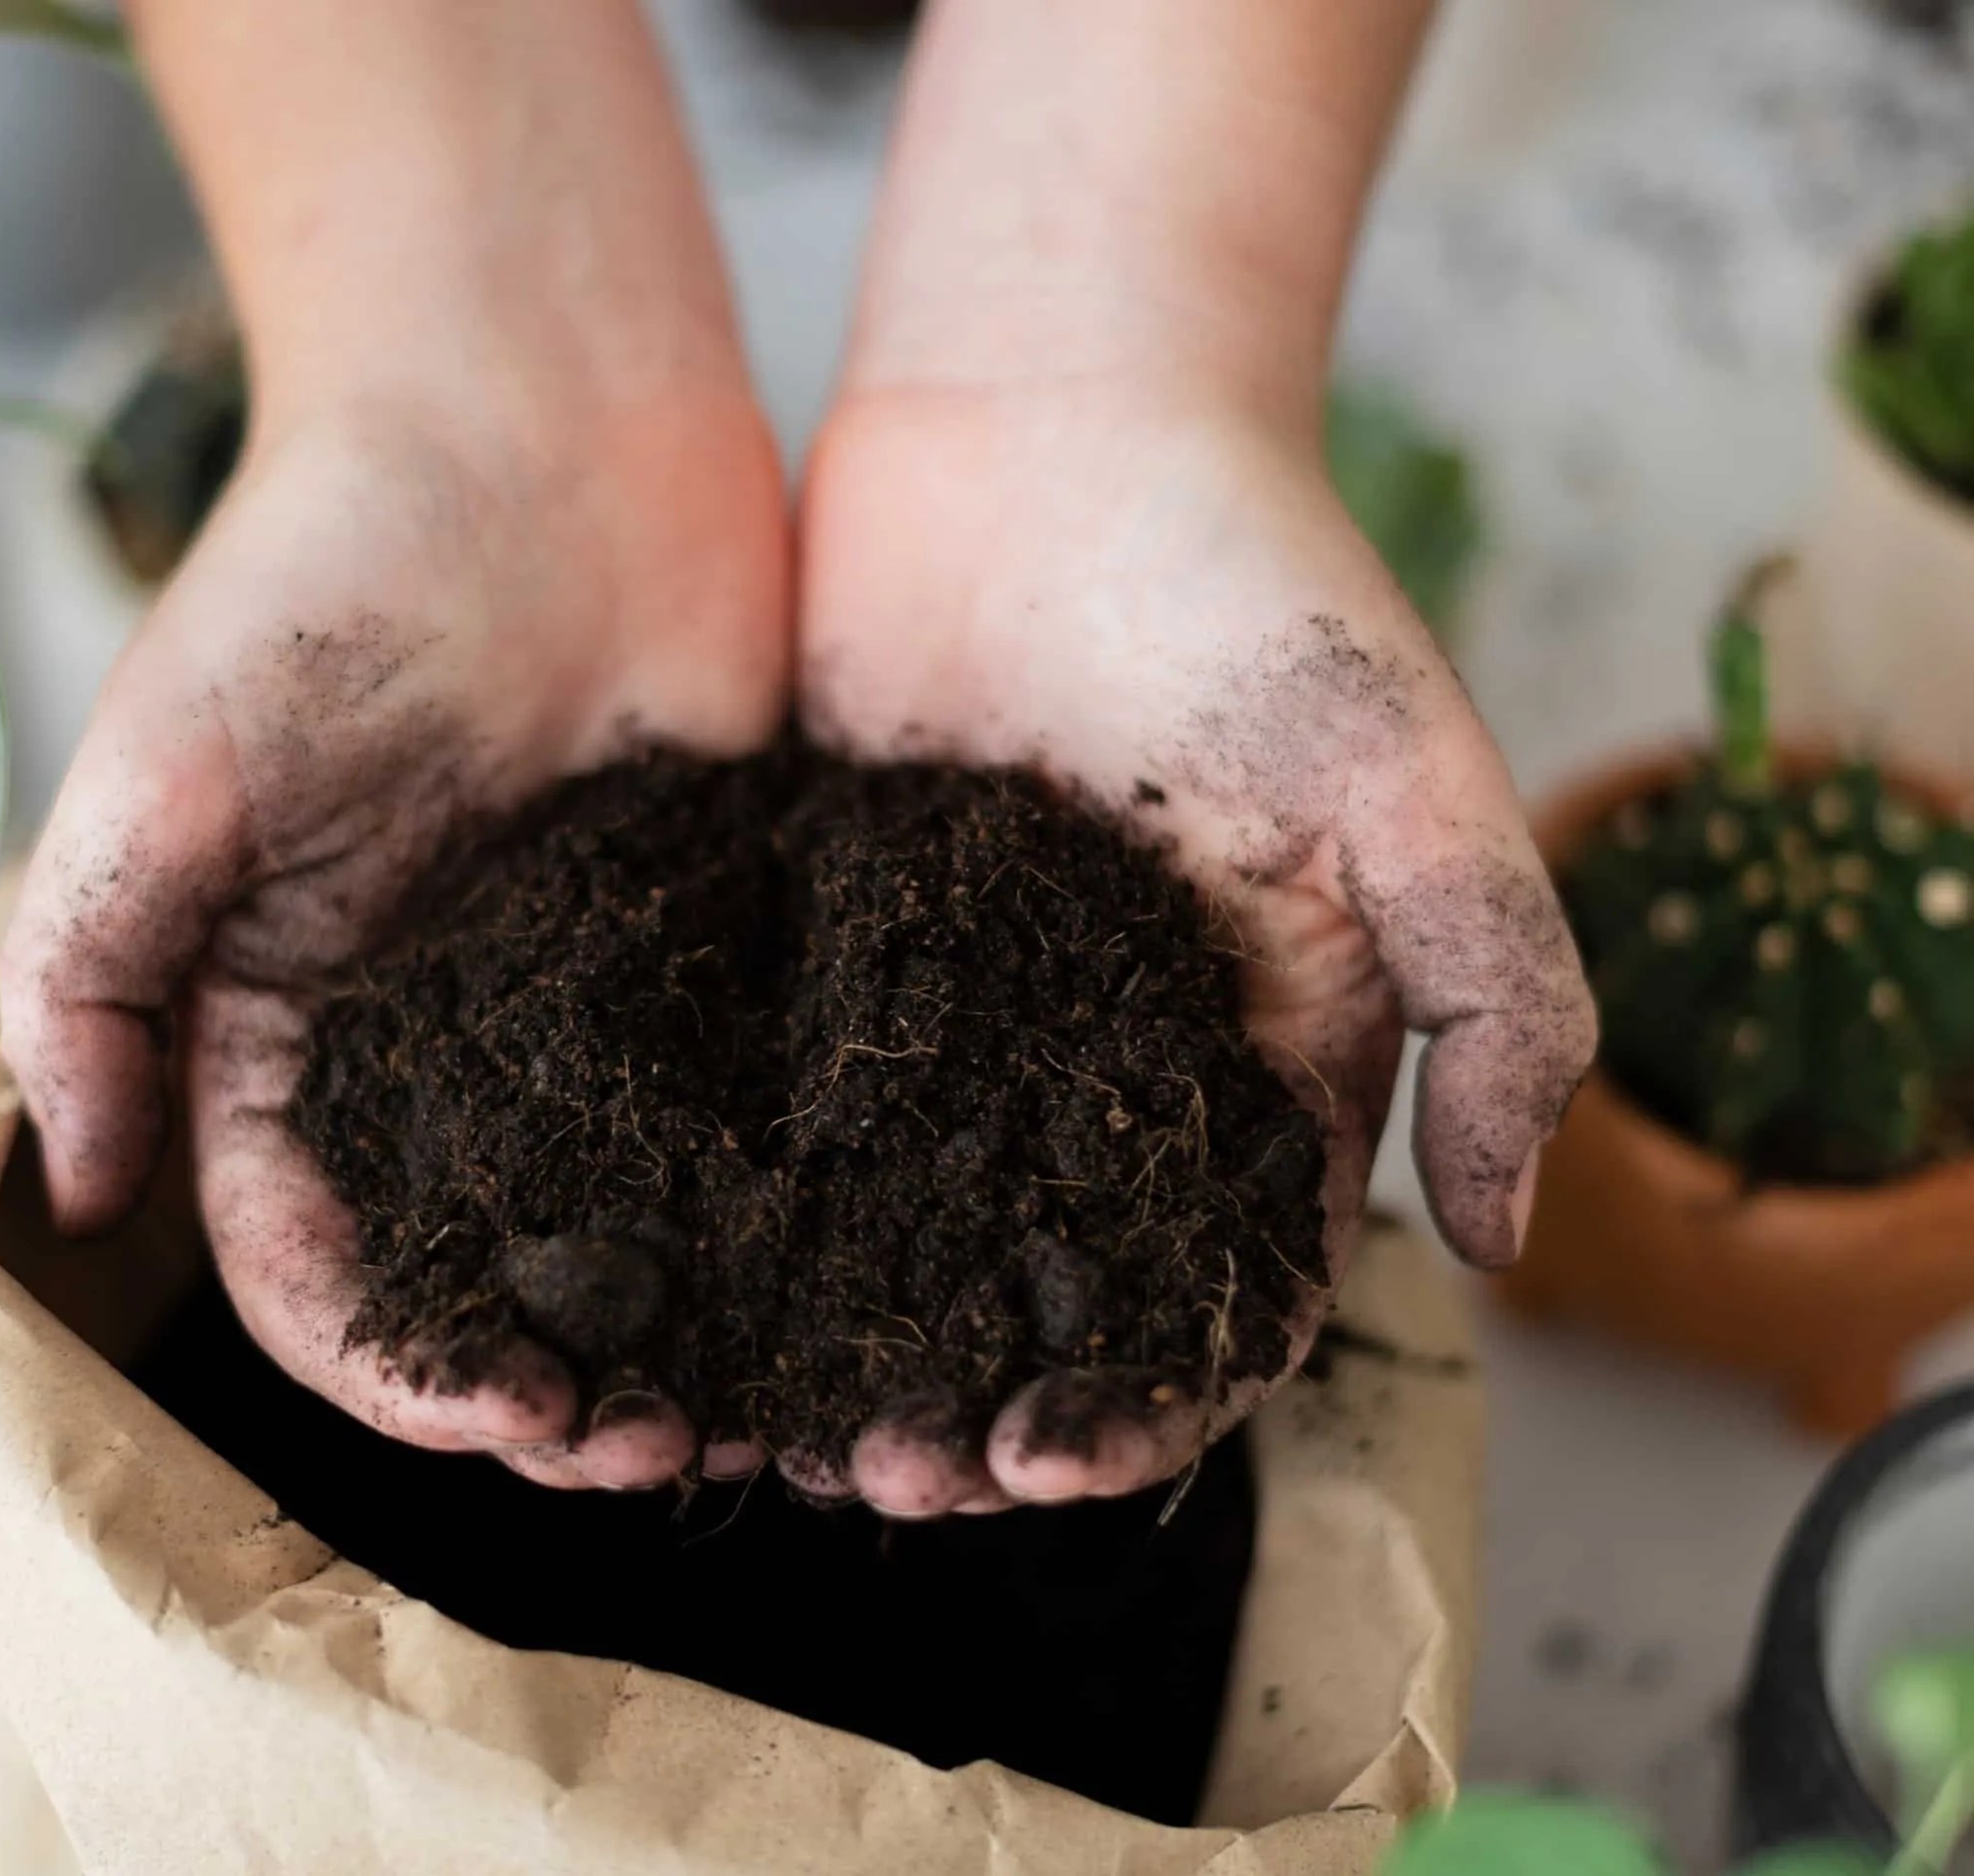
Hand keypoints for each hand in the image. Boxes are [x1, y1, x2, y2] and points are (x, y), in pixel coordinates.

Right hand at [1, 375, 787, 1491]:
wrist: (532, 412)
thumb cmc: (324, 570)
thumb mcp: (161, 766)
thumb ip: (93, 971)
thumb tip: (75, 1189)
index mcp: (282, 1035)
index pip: (316, 1267)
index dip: (395, 1368)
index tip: (508, 1411)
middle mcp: (426, 1052)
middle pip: (474, 1283)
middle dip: (549, 1388)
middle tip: (654, 1449)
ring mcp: (577, 1012)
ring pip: (620, 1229)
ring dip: (677, 1336)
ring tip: (764, 1412)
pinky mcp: (710, 953)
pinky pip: (739, 1112)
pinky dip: (782, 1211)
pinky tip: (853, 1278)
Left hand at [798, 382, 1595, 1513]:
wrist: (1048, 407)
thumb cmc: (1250, 574)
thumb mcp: (1409, 774)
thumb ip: (1496, 990)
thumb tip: (1520, 1234)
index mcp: (1253, 1053)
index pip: (1208, 1292)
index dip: (1137, 1406)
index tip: (1035, 1465)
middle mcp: (1102, 1059)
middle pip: (1036, 1295)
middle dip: (966, 1408)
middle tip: (872, 1480)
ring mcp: (957, 1009)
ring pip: (895, 1230)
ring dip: (840, 1342)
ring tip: (760, 1424)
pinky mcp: (829, 940)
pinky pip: (783, 1102)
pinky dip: (742, 1203)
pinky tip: (671, 1274)